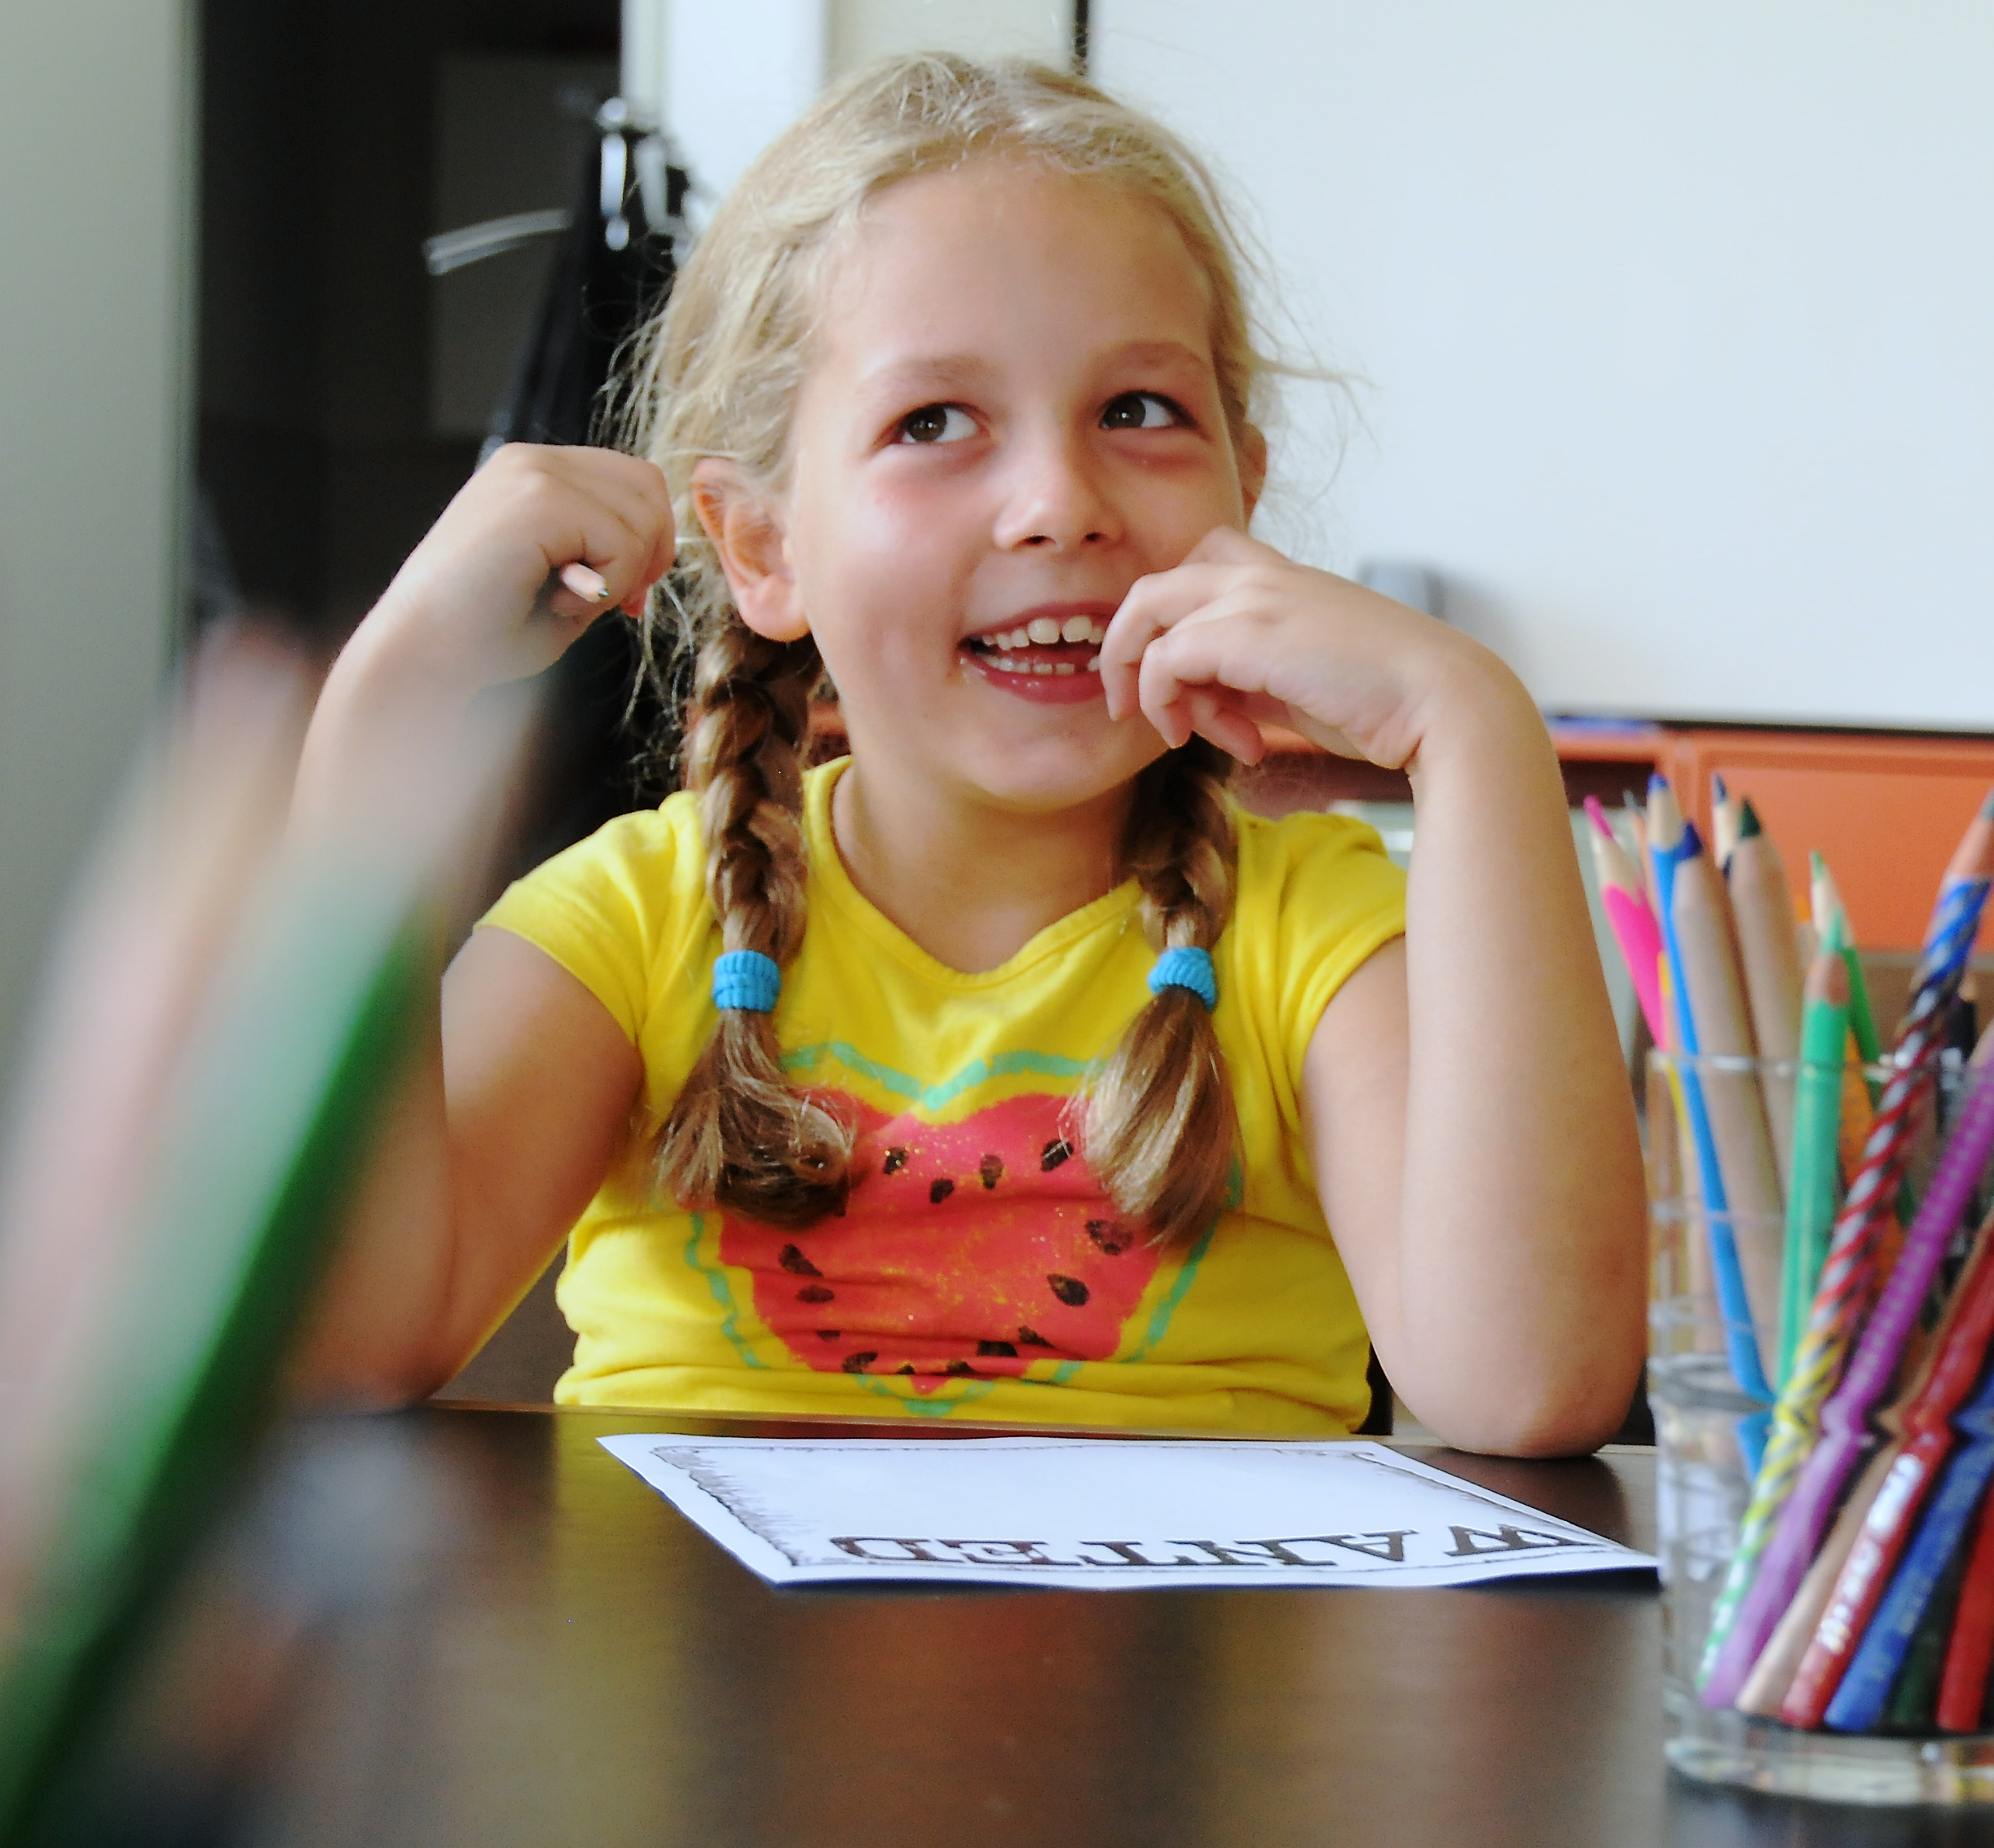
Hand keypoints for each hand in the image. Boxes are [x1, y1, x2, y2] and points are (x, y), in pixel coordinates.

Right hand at [362, 444, 675, 691]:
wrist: (419, 656)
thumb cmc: (483, 636)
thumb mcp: (563, 584)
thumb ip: (606, 554)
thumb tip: (658, 549)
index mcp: (533, 472)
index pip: (633, 480)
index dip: (648, 539)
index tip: (627, 596)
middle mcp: (532, 460)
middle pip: (648, 486)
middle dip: (649, 554)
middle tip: (615, 604)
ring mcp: (532, 472)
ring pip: (641, 515)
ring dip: (623, 575)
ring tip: (566, 601)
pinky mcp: (536, 500)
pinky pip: (620, 541)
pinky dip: (608, 585)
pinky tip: (557, 601)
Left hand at [1097, 527, 1497, 771]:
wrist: (1442, 705)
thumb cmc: (1387, 704)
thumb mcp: (1303, 683)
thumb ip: (1253, 681)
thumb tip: (1209, 705)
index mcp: (1282, 581)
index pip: (1196, 575)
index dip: (1172, 629)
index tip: (1183, 693)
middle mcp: (1262, 575)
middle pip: (1154, 587)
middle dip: (1128, 649)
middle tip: (1132, 707)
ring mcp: (1254, 596)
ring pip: (1149, 615)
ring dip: (1152, 686)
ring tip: (1187, 736)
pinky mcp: (1246, 631)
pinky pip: (1166, 659)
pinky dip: (1170, 704)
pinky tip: (1228, 741)